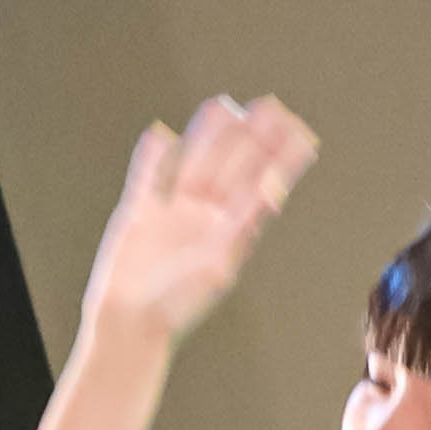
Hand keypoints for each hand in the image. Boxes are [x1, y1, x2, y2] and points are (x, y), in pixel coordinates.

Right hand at [75, 96, 316, 347]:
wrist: (131, 324)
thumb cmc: (178, 304)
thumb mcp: (219, 264)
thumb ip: (243, 224)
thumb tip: (272, 190)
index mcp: (229, 229)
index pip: (261, 183)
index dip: (280, 156)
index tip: (299, 130)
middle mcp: (204, 217)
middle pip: (232, 166)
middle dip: (252, 136)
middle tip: (271, 106)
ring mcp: (172, 213)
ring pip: (194, 163)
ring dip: (207, 135)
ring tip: (223, 106)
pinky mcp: (140, 215)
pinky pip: (149, 178)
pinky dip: (153, 157)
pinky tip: (160, 134)